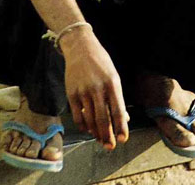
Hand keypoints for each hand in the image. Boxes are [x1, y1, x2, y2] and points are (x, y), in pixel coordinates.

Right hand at [61, 29, 128, 148]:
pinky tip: (87, 129)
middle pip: (104, 119)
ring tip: (101, 140)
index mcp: (112, 83)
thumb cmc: (100, 62)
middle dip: (108, 136)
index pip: (118, 110)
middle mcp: (98, 88)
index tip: (123, 139)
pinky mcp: (72, 93)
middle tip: (111, 146)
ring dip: (96, 133)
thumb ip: (117, 97)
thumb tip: (123, 119)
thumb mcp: (113, 76)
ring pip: (90, 120)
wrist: (80, 48)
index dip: (121, 127)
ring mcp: (83, 91)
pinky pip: (78, 116)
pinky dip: (83, 126)